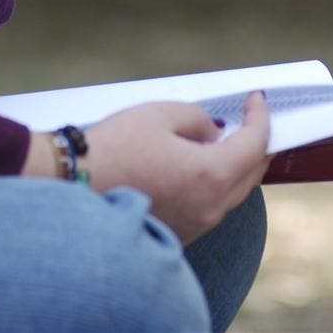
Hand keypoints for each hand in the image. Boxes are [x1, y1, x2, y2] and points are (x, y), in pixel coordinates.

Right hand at [85, 92, 269, 244]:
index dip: (260, 116)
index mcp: (211, 174)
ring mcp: (196, 225)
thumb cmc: (115, 147)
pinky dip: (218, 184)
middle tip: (254, 119)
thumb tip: (215, 133)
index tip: (257, 99)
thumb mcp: (160, 114)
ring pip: (233, 194)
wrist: (71, 188)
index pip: (254, 144)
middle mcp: (210, 206)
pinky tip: (205, 167)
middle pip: (251, 174)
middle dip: (257, 144)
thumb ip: (198, 119)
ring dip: (239, 166)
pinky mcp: (179, 234)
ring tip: (232, 140)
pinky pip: (212, 206)